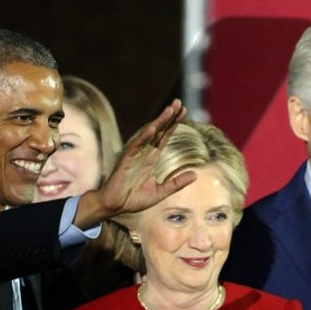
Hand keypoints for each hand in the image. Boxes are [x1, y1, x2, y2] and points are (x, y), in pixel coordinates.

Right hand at [72, 99, 195, 228]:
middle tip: (178, 102)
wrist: (115, 206)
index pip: (164, 137)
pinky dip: (143, 137)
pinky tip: (152, 128)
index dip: (173, 124)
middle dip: (169, 117)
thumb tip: (195, 175)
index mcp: (151, 158)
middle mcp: (144, 153)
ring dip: (158, 122)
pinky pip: (135, 146)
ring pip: (148, 134)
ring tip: (169, 110)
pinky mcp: (126, 160)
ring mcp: (135, 155)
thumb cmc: (134, 199)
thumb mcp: (161, 192)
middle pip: (158, 131)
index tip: (183, 111)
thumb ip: (176, 183)